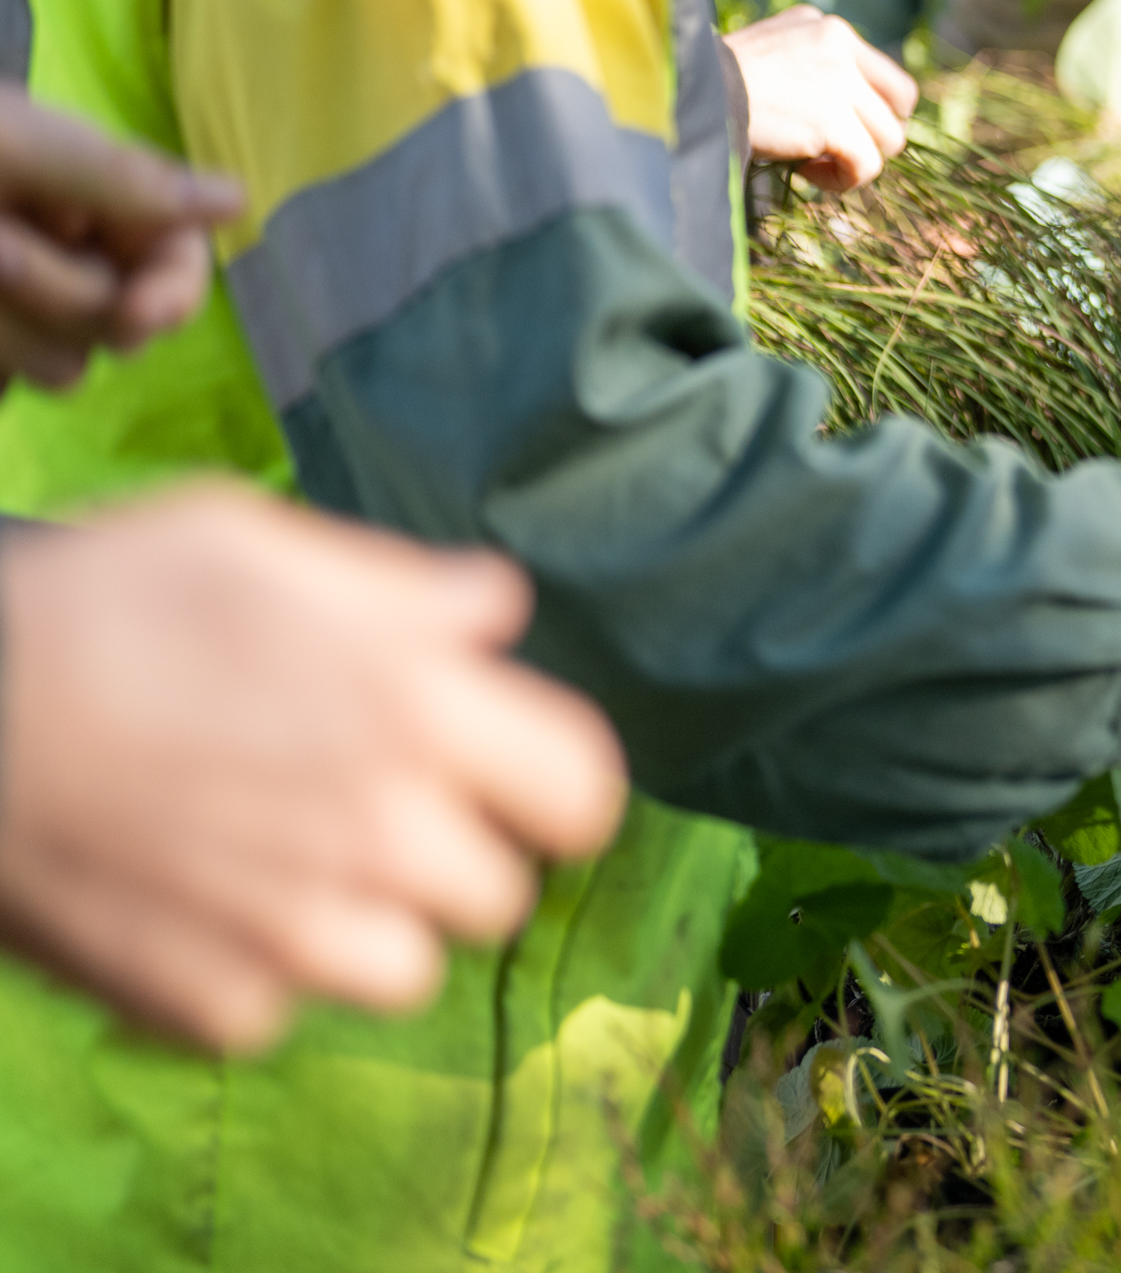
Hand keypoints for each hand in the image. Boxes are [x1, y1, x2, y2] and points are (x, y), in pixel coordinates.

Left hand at [0, 86, 239, 388]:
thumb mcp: (13, 146)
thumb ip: (119, 178)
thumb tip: (243, 199)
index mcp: (94, 197)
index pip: (176, 260)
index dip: (170, 291)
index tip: (138, 314)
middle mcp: (72, 255)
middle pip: (124, 322)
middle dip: (63, 298)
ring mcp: (27, 310)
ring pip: (65, 366)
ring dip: (12, 331)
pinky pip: (15, 384)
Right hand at [0, 483, 628, 1052]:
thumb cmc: (98, 607)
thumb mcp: (259, 549)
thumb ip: (400, 593)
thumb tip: (491, 614)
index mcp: (421, 710)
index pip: (582, 796)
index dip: (553, 793)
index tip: (516, 787)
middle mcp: (383, 832)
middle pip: (498, 896)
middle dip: (448, 861)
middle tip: (364, 818)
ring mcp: (298, 932)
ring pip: (404, 972)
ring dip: (362, 932)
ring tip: (281, 868)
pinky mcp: (212, 1005)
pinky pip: (278, 1012)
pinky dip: (243, 975)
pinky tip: (187, 904)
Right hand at [725, 7, 915, 192]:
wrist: (685, 93)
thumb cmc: (713, 84)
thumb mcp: (770, 57)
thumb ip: (812, 70)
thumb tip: (846, 115)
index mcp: (826, 27)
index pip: (886, 75)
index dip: (872, 113)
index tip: (835, 130)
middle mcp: (840, 44)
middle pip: (900, 104)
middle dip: (873, 136)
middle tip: (834, 151)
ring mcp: (840, 80)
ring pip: (889, 138)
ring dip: (856, 160)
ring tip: (812, 164)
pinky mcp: (833, 118)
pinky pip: (867, 164)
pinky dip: (843, 180)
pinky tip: (807, 175)